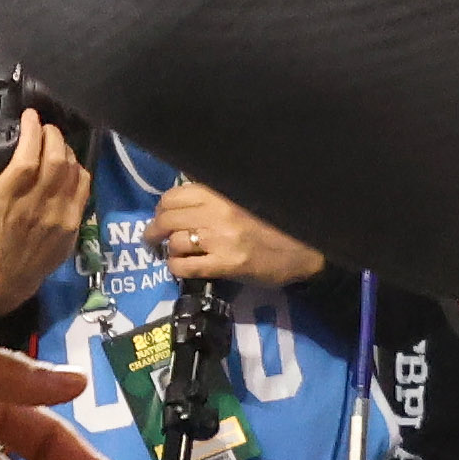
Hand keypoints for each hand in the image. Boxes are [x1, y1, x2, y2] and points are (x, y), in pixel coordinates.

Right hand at [0, 111, 90, 313]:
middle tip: (43, 127)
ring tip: (55, 144)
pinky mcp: (73, 227)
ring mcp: (58, 218)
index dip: (32, 131)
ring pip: (73, 170)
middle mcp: (36, 207)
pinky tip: (68, 166)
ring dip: (65, 149)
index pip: (28, 156)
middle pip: (56, 158)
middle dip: (51, 134)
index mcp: (5, 200)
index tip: (29, 116)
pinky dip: (78, 170)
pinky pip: (84, 188)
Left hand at [150, 178, 325, 285]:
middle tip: (154, 237)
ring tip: (171, 253)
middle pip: (167, 218)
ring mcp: (219, 240)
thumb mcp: (245, 198)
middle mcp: (216, 212)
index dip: (163, 206)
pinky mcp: (224, 265)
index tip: (163, 214)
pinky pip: (184, 267)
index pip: (174, 195)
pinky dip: (176, 267)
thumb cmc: (276, 222)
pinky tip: (180, 267)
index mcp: (221, 192)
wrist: (305, 250)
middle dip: (154, 229)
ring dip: (167, 249)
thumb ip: (218, 194)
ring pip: (174, 242)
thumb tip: (187, 192)